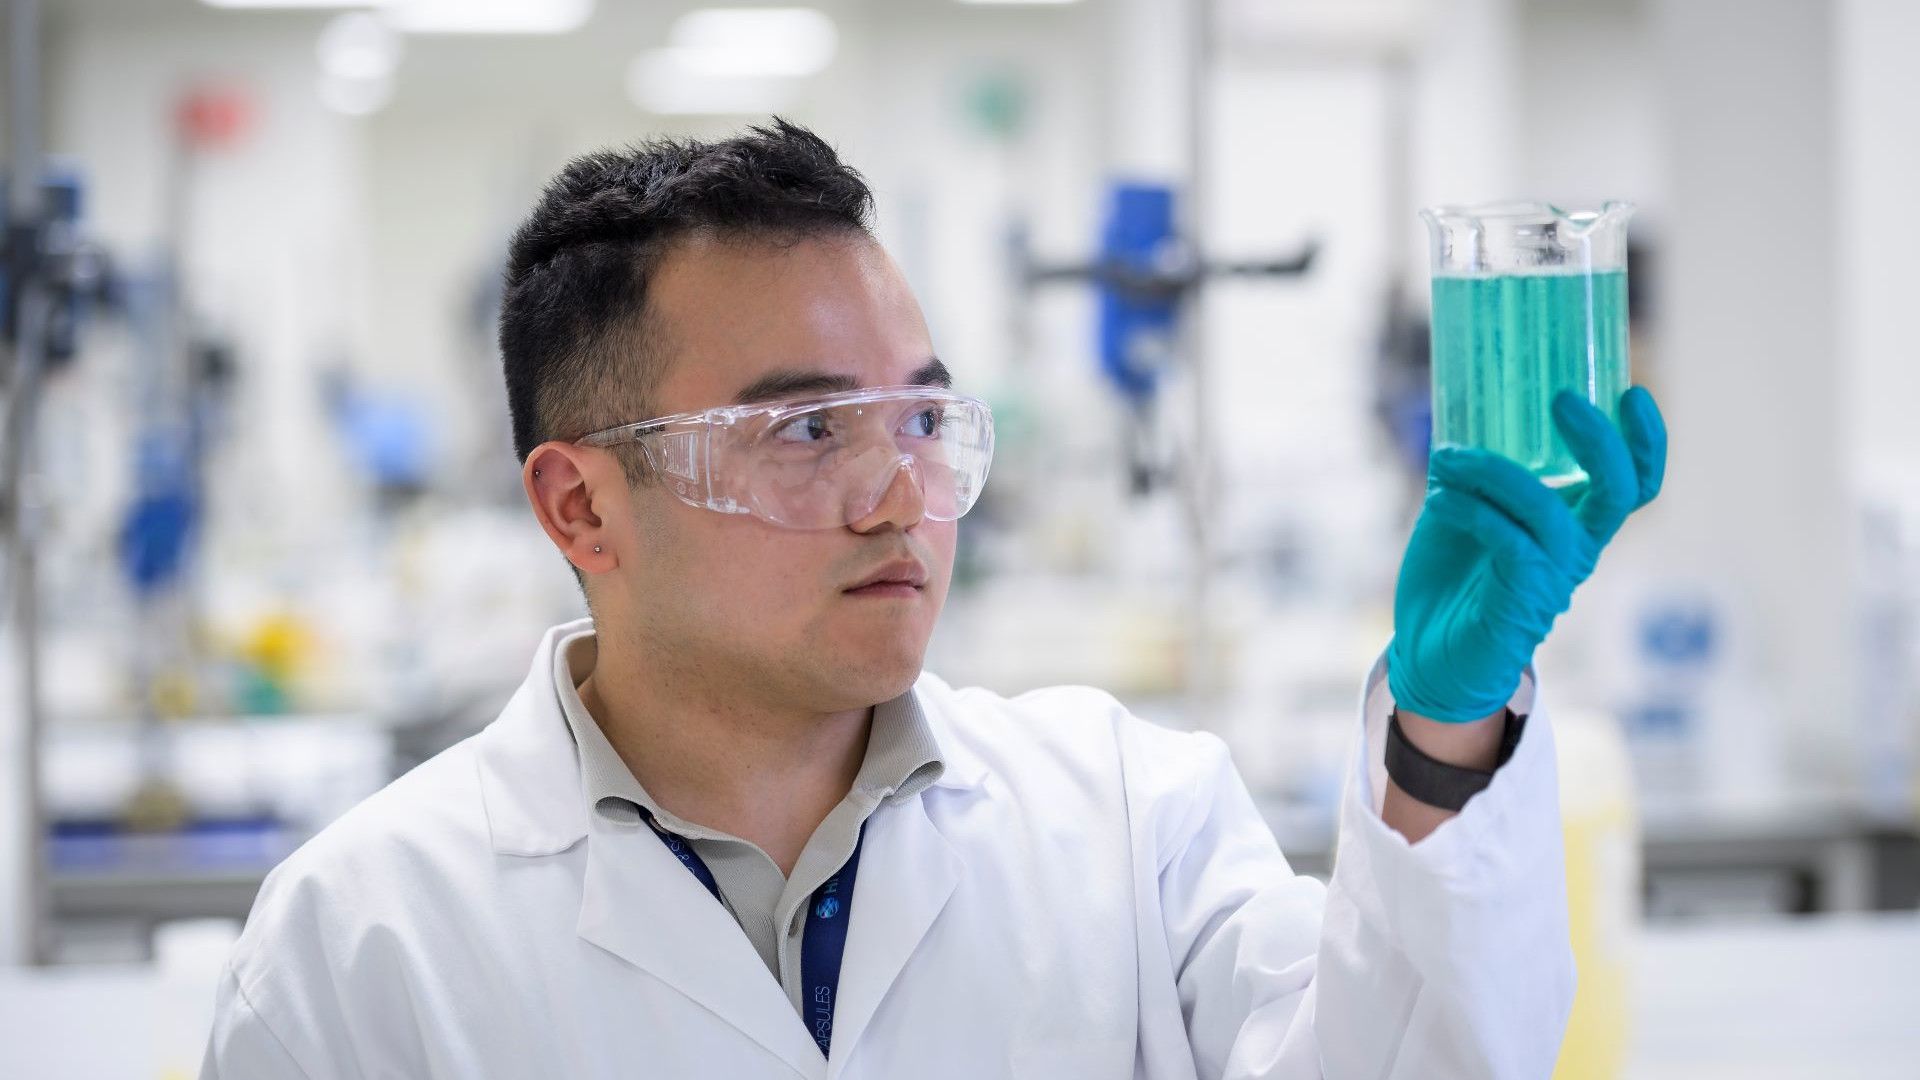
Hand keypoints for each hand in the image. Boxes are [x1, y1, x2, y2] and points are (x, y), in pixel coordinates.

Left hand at [1386, 387, 1667, 722]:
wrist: (1427, 656)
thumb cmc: (1451, 580)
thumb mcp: (1463, 511)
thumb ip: (1473, 473)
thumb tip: (1455, 416)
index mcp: (1574, 524)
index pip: (1633, 483)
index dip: (1646, 441)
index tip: (1630, 392)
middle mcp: (1575, 550)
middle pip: (1619, 491)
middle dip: (1600, 439)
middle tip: (1561, 399)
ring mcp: (1551, 578)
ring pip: (1547, 509)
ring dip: (1493, 471)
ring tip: (1447, 456)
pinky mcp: (1520, 603)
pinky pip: (1508, 541)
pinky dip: (1472, 509)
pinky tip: (1438, 497)